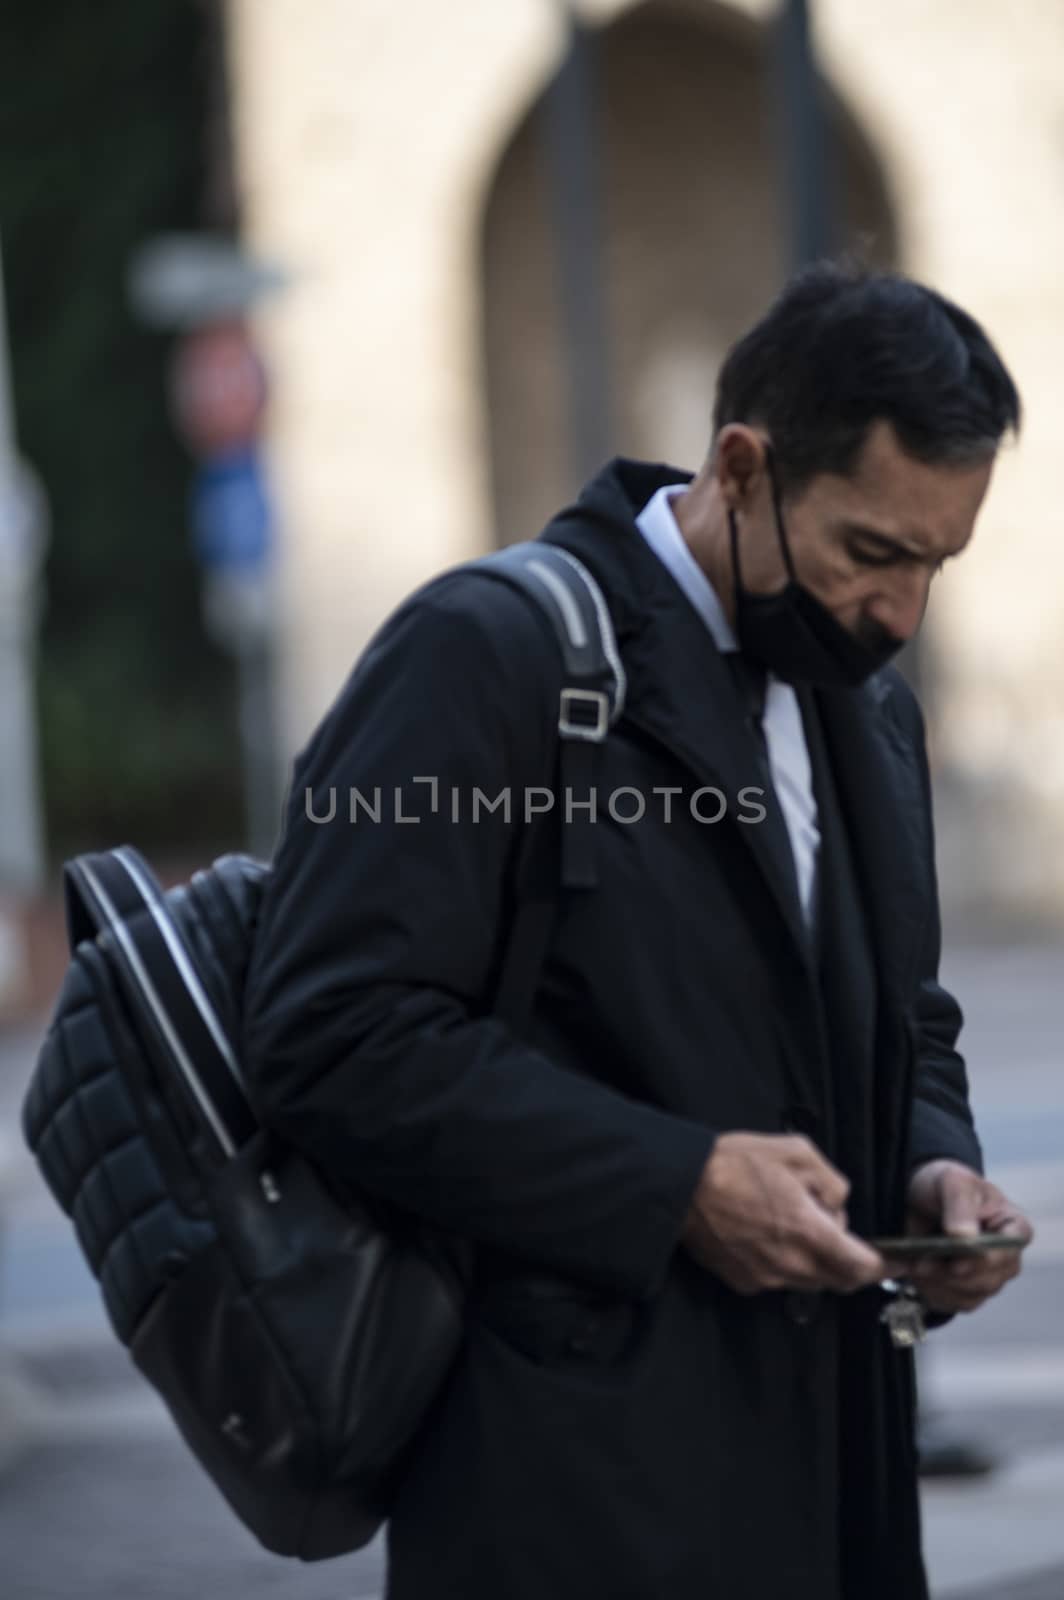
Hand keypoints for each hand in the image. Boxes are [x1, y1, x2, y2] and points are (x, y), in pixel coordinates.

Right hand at [682, 1131, 885, 1294]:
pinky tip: (769, 1234)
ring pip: (810, 1280)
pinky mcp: (744, 1281)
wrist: (681, 1186)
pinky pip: (779, 1279)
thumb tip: (838, 1205)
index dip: (884, 1266)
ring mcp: (766, 1276)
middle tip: (842, 1234)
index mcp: (808, 1231)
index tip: (898, 1262)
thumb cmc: (735, 1163)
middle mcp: (790, 1263)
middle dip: (850, 1261)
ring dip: (816, 1261)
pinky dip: (786, 1263)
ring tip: (796, 1224)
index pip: (860, 1266)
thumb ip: (832, 1181)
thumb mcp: (797, 1152)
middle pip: (839, 1279)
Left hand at [890, 1159, 1033, 1314]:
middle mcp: (1005, 1258)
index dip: (985, 1260)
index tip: (957, 1262)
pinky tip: (915, 1274)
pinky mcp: (965, 1292)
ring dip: (936, 1283)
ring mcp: (987, 1278)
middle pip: (986, 1280)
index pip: (1009, 1250)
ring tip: (914, 1265)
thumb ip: (960, 1205)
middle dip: (951, 1273)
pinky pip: (951, 1303)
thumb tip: (965, 1237)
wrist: (919, 1199)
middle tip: (921, 1263)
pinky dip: (931, 1291)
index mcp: (1013, 1227)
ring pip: (967, 1295)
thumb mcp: (952, 1181)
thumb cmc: (944, 1186)